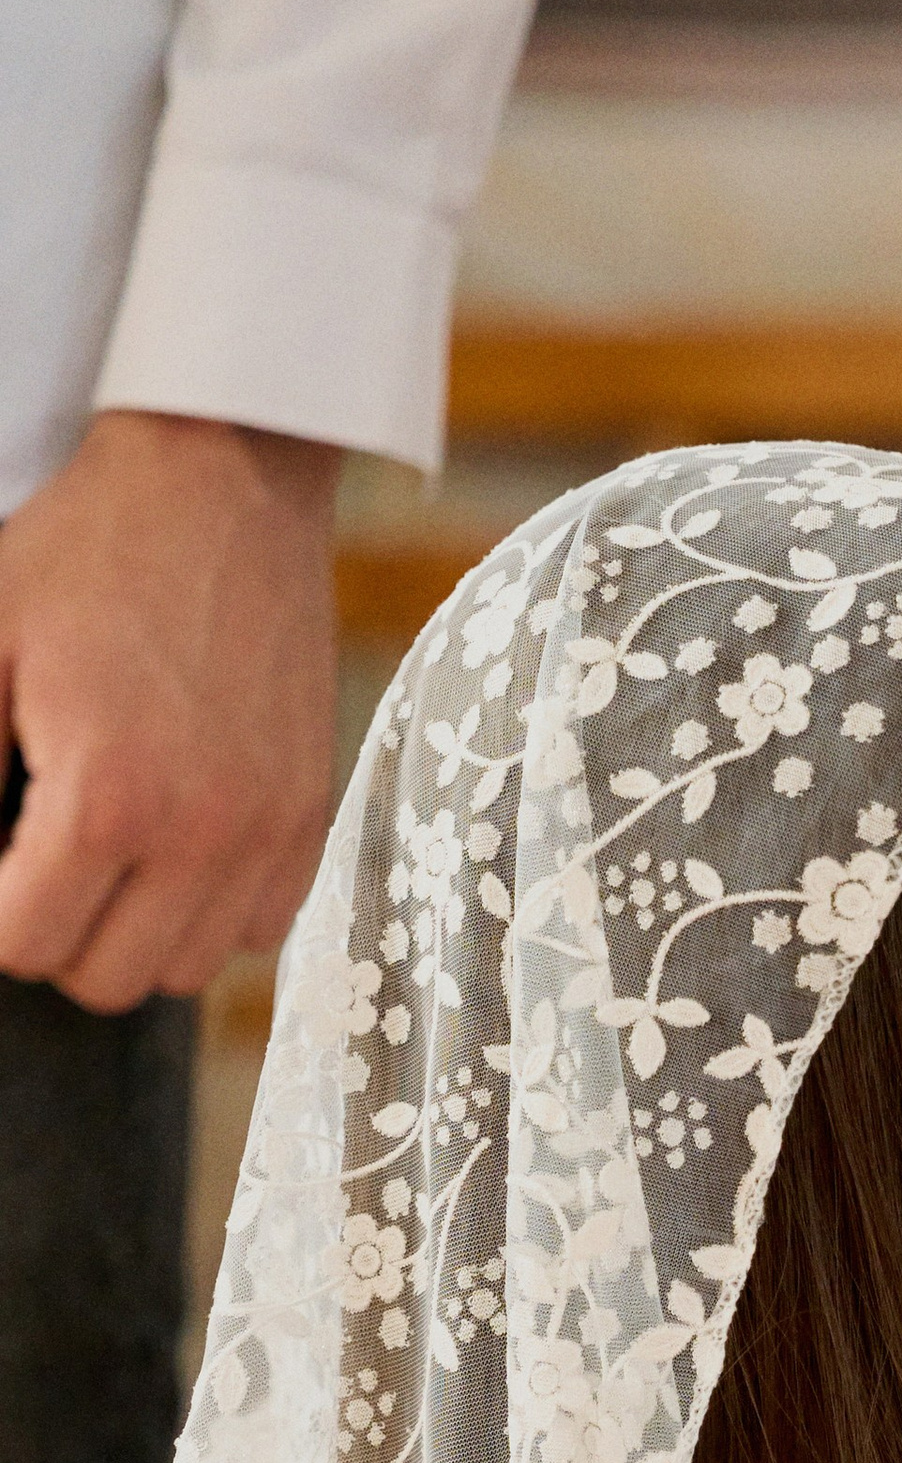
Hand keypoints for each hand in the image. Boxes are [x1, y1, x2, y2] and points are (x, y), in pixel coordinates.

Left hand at [0, 408, 339, 1011]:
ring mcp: (267, 830)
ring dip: (133, 935)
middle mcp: (200, 834)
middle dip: (52, 935)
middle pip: (108, 978)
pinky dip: (210, 914)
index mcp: (106, 797)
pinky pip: (260, 929)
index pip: (27, 944)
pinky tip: (174, 850)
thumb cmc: (85, 554)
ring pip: (187, 971)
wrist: (223, 483)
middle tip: (33, 866)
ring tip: (103, 861)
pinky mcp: (311, 814)